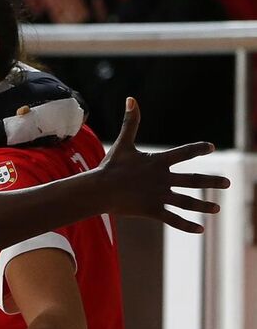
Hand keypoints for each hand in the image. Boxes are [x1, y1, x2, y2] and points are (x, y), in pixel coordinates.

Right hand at [97, 98, 229, 231]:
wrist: (99, 189)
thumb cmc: (109, 167)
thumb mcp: (122, 144)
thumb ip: (131, 122)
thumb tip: (131, 99)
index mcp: (158, 162)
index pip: (184, 153)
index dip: (198, 149)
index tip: (210, 147)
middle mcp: (162, 179)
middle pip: (193, 180)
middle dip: (212, 181)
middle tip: (227, 183)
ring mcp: (159, 196)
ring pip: (187, 201)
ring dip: (204, 205)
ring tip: (217, 208)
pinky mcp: (152, 210)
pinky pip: (173, 219)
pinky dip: (187, 225)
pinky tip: (200, 229)